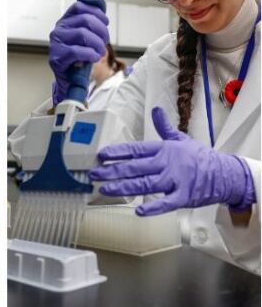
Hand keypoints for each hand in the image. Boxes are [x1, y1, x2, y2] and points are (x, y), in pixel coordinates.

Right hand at [49, 0, 108, 103]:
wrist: (71, 79)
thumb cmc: (81, 56)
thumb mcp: (88, 36)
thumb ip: (92, 19)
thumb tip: (100, 1)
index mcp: (65, 21)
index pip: (79, 7)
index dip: (96, 12)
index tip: (105, 22)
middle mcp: (58, 29)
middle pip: (85, 20)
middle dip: (101, 31)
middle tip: (105, 41)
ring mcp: (56, 43)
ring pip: (82, 34)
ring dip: (97, 44)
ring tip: (100, 52)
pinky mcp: (57, 57)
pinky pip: (77, 51)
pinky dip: (90, 54)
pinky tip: (93, 58)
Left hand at [89, 107, 253, 215]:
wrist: (225, 174)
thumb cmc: (200, 157)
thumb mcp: (181, 139)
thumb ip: (164, 127)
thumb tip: (156, 110)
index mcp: (163, 150)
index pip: (136, 150)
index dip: (117, 152)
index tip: (100, 155)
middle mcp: (166, 164)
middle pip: (135, 167)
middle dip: (112, 171)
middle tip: (94, 174)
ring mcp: (175, 181)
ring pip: (144, 184)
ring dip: (123, 187)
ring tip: (105, 189)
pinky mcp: (183, 196)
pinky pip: (166, 203)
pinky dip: (152, 207)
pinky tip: (137, 210)